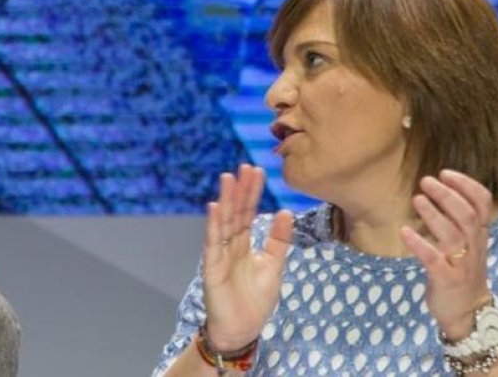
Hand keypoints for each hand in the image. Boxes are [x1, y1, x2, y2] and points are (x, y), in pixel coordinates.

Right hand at [201, 164, 293, 351]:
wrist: (242, 330)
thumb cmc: (255, 301)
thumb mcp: (273, 266)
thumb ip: (278, 240)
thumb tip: (286, 212)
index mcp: (244, 244)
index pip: (248, 213)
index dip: (252, 193)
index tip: (257, 171)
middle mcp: (229, 245)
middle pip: (235, 213)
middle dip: (240, 190)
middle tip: (245, 167)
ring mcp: (219, 255)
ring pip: (223, 222)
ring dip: (225, 200)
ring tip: (228, 179)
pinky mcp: (211, 268)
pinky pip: (212, 243)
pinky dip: (213, 225)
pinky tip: (215, 208)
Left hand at [400, 169, 493, 340]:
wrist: (470, 314)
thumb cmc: (463, 272)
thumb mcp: (469, 244)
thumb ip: (459, 220)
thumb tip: (440, 189)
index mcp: (479, 235)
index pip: (483, 204)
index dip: (467, 185)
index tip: (446, 172)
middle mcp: (474, 246)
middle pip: (466, 215)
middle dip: (448, 195)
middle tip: (426, 181)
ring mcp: (461, 264)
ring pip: (453, 235)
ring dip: (434, 215)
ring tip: (417, 199)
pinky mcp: (447, 280)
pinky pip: (434, 260)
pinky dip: (419, 244)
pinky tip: (404, 232)